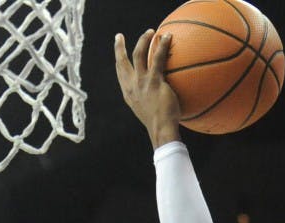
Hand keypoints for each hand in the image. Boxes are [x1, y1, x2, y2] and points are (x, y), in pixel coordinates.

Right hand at [114, 30, 181, 147]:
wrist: (161, 130)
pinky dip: (162, 45)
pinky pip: (157, 58)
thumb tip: (159, 98)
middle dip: (118, 47)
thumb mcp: (149, 112)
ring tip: (150, 32)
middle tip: (119, 37)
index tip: (117, 54)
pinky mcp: (154, 80)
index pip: (120, 74)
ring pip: (138, 54)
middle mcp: (132, 86)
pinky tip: (167, 37)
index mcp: (129, 94)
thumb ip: (149, 101)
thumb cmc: (159, 125)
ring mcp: (142, 82)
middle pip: (121, 62)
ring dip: (143, 40)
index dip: (118, 62)